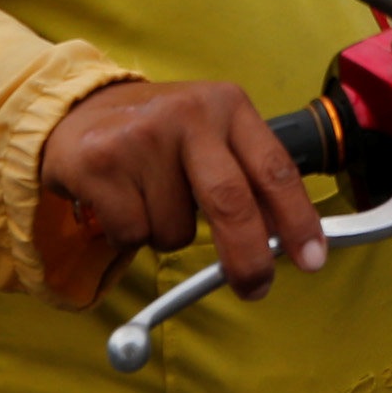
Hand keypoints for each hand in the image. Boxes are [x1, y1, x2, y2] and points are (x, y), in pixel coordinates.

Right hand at [38, 79, 323, 300]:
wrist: (78, 110)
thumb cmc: (159, 134)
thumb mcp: (211, 136)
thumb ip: (246, 178)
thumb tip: (282, 242)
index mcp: (229, 106)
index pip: (275, 168)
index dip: (298, 219)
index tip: (312, 258)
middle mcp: (190, 114)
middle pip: (232, 201)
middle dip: (248, 256)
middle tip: (255, 286)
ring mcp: (143, 136)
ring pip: (177, 229)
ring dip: (168, 234)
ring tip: (150, 197)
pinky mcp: (100, 162)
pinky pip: (133, 233)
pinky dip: (130, 234)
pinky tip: (120, 200)